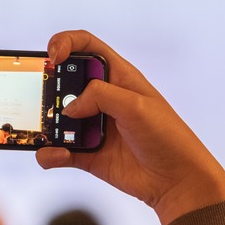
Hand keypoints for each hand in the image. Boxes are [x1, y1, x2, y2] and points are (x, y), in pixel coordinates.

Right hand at [37, 30, 224, 224]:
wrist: (177, 181)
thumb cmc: (167, 136)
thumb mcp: (136, 106)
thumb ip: (100, 96)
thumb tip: (70, 108)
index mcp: (118, 77)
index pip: (86, 46)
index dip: (66, 43)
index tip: (54, 57)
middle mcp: (103, 98)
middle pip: (65, 82)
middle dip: (50, 87)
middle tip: (47, 100)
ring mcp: (94, 126)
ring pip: (58, 118)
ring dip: (48, 124)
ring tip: (47, 132)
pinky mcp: (88, 153)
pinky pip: (60, 150)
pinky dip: (51, 153)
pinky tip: (53, 155)